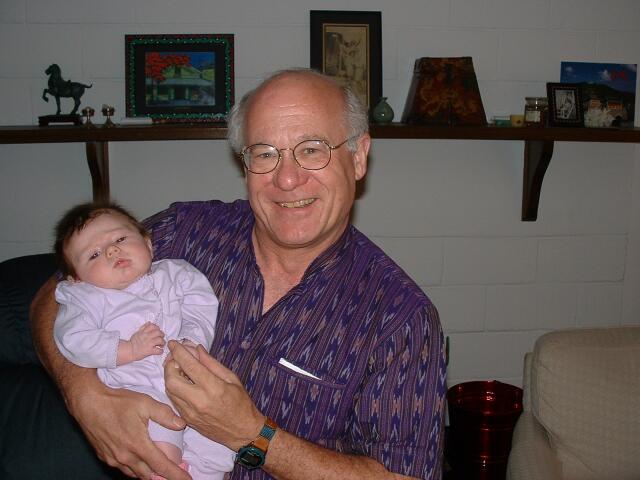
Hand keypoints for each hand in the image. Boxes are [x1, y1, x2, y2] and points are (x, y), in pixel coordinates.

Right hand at [67, 375, 189, 479]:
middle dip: (161, 476)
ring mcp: (113, 459)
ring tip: (157, 468)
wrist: (88, 403)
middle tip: (172, 471)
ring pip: (134, 473)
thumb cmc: (116, 402)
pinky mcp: (104, 456)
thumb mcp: (145, 403)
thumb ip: (165, 415)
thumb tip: (181, 425)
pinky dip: (134, 468)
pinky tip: (138, 460)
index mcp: (138, 445)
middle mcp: (125, 457)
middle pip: (148, 474)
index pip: (161, 467)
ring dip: (147, 473)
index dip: (175, 475)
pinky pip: (123, 468)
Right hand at [130, 322, 164, 360]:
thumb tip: (149, 322)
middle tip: (161, 337)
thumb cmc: (133, 343)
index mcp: (143, 332)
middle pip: (158, 332)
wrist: (129, 351)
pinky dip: (160, 351)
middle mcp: (147, 336)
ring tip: (161, 344)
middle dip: (161, 334)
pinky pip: (158, 350)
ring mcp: (149, 343)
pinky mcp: (149, 351)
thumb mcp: (137, 332)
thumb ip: (144, 327)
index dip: (157, 328)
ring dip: (162, 342)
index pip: (153, 326)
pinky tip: (159, 350)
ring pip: (160, 340)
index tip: (158, 330)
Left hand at [164, 340, 263, 450]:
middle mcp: (198, 401)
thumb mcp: (231, 378)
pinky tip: (182, 383)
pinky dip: (174, 388)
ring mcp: (190, 412)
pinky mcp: (186, 420)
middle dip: (170, 365)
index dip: (179, 351)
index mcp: (213, 388)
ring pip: (169, 390)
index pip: (189, 365)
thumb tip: (196, 349)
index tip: (173, 343)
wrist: (242, 432)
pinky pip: (173, 400)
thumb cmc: (241, 403)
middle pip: (171, 379)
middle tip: (176, 358)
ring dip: (170, 376)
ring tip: (179, 369)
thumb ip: (211, 363)